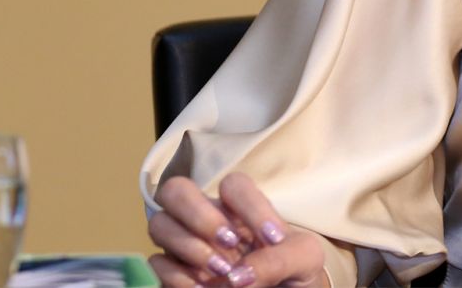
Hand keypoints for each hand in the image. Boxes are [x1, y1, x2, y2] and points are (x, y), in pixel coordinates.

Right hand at [147, 173, 328, 287]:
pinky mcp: (172, 274)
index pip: (233, 184)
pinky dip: (178, 277)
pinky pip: (156, 264)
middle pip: (175, 190)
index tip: (273, 238)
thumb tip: (239, 276)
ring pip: (159, 224)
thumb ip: (280, 259)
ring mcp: (185, 246)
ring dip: (189, 247)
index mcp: (241, 207)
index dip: (251, 207)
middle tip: (229, 243)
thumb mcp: (304, 259)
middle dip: (199, 216)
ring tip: (222, 273)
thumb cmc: (294, 271)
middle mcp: (207, 220)